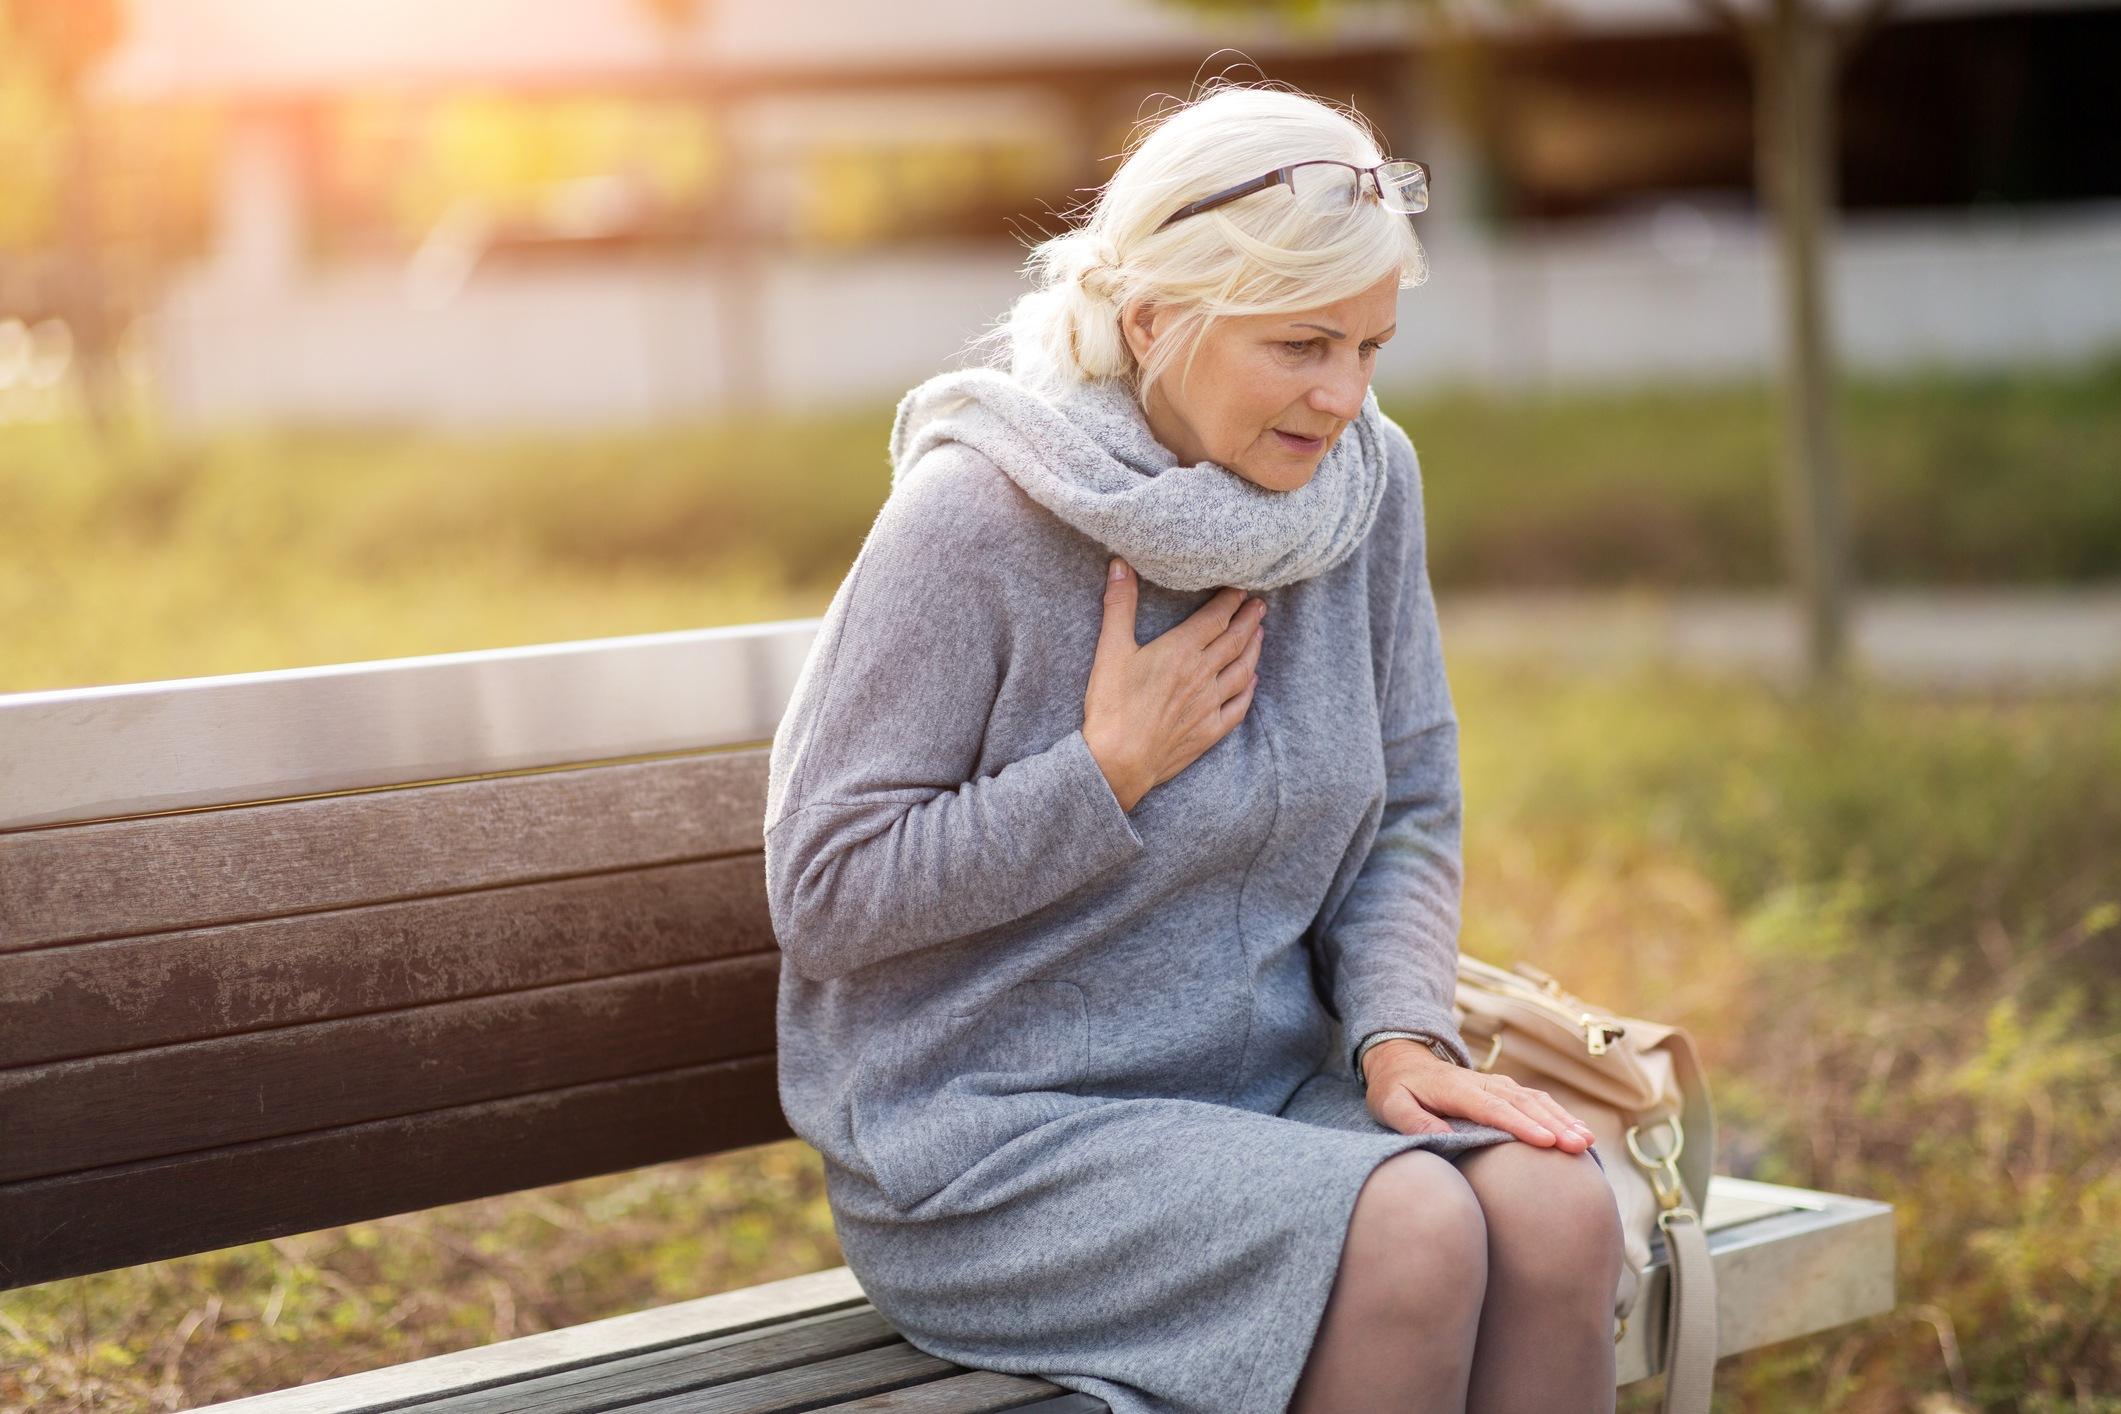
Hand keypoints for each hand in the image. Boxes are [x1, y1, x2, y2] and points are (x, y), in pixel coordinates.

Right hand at [1082, 557, 1264, 811]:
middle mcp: (1202, 674)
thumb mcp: (1111, 650)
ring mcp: (1210, 704)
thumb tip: (1121, 564)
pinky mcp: (1210, 731)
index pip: (1215, 618)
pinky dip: (1248, 690)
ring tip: (1260, 634)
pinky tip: (1251, 681)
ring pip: (1241, 670)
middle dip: (1249, 619)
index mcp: (1181, 651)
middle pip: (1235, 640)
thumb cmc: (1111, 706)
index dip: (1230, 601)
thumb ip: (1119, 605)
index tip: (1240, 589)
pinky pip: (1238, 706)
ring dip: (1253, 649)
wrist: (1119, 760)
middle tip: (1260, 605)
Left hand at [1364, 1041, 1597, 1153]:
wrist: (1400, 1060)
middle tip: (1579, 1146)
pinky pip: (1535, 1099)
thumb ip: (1413, 1121)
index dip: (1521, 1125)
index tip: (1547, 1142)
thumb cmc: (1395, 1089)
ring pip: (1534, 1100)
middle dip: (1554, 1124)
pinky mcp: (1502, 1089)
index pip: (1494, 1108)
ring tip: (1586, 1141)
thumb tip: (1441, 1139)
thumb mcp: (1391, 1105)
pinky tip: (1577, 1130)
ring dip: (1561, 1118)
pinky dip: (1558, 1113)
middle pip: (1523, 1104)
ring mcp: (1495, 1084)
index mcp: (1457, 1090)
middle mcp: (1482, 1083)